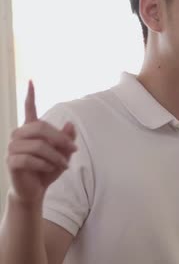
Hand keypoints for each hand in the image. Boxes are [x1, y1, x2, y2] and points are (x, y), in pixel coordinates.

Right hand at [5, 81, 76, 205]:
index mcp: (31, 130)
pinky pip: (31, 159)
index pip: (30, 108)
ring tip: (63, 164)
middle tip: (74, 150)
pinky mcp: (12, 162)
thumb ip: (67, 139)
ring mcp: (13, 148)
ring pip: (38, 146)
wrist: (35, 190)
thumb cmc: (48, 169)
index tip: (31, 80)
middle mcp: (19, 135)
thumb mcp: (63, 153)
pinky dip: (45, 165)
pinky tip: (49, 169)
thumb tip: (71, 124)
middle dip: (61, 139)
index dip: (30, 95)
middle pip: (41, 128)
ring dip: (56, 156)